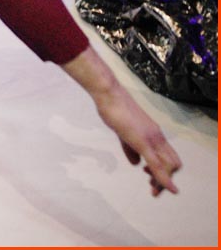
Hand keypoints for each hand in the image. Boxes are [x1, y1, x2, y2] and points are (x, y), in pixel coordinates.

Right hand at [62, 46, 182, 196]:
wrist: (109, 93)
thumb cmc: (113, 108)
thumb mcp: (123, 131)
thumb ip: (130, 148)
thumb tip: (137, 164)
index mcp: (154, 133)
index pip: (168, 157)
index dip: (164, 170)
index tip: (150, 177)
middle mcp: (158, 136)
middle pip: (173, 164)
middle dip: (165, 180)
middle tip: (153, 188)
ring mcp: (152, 138)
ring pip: (168, 167)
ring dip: (163, 182)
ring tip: (153, 189)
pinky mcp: (143, 142)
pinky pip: (158, 165)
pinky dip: (164, 180)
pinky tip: (167, 188)